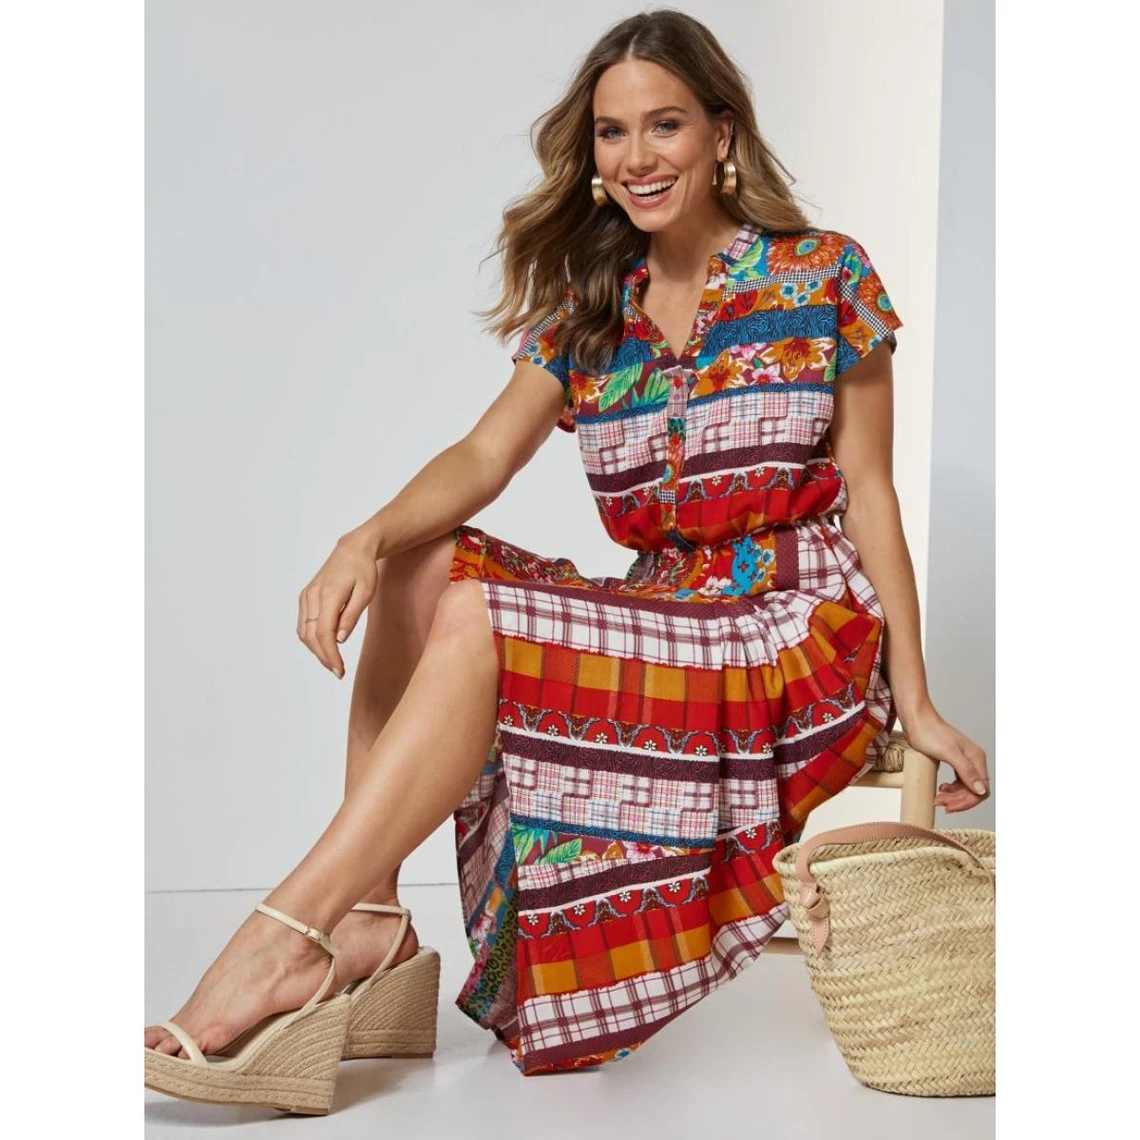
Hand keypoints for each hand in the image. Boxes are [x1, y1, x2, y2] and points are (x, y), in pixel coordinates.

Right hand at [296, 534, 378, 676]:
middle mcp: (312, 596)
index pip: (323, 633)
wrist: (352, 550)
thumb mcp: (365, 593)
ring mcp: (306, 596)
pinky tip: (324, 647)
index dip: (330, 655)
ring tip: (333, 662)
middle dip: (323, 657)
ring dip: (316, 650)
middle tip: (339, 672)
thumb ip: (351, 616)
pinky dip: (311, 639)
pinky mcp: (305, 597)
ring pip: (303, 632)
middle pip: (310, 636)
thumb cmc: (363, 570)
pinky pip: (303, 623)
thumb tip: (339, 639)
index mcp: (328, 595)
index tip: (339, 671)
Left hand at [897, 703, 990, 813]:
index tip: (949, 807)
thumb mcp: (949, 753)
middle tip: (938, 802)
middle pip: (973, 791)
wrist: (916, 719)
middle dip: (957, 801)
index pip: (981, 790)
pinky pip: (957, 781)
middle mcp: (973, 760)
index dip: (967, 802)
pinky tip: (941, 789)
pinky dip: (951, 789)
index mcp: (976, 759)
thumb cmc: (929, 732)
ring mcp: (963, 760)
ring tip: (937, 798)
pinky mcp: (952, 760)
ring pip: (965, 788)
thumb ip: (966, 771)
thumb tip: (981, 790)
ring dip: (953, 797)